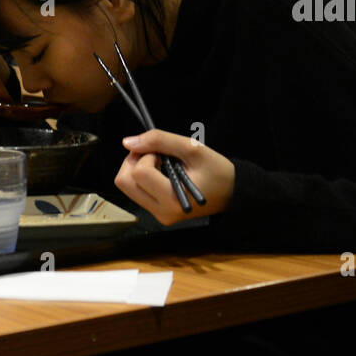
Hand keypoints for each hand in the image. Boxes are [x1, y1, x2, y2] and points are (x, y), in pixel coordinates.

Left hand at [115, 130, 234, 225]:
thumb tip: (127, 141)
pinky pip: (136, 192)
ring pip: (126, 187)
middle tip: (156, 154)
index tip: (163, 152)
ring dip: (136, 168)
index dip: (146, 154)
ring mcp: (158, 215)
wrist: (231, 192)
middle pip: (123, 182)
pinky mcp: (157, 214)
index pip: (139, 173)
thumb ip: (159, 140)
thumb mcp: (192, 149)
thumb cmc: (216, 170)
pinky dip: (142, 178)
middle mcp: (162, 212)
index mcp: (173, 199)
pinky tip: (161, 173)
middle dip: (134, 161)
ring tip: (160, 163)